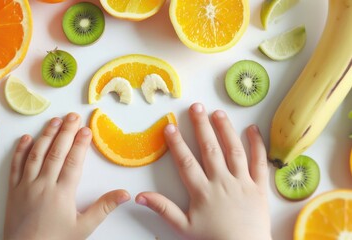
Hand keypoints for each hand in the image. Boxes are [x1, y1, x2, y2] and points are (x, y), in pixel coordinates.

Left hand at [4, 113, 129, 239]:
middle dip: (65, 131)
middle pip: (56, 152)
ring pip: (36, 154)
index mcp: (62, 193)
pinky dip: (20, 150)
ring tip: (54, 120)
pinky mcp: (13, 190)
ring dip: (46, 135)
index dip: (80, 144)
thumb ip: (104, 208)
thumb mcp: (84, 228)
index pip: (73, 161)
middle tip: (73, 116)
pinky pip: (15, 166)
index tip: (86, 129)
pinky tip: (26, 138)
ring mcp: (25, 185)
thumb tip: (126, 194)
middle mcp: (43, 184)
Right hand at [136, 103, 271, 239]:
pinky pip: (259, 163)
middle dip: (201, 126)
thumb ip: (163, 209)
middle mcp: (222, 182)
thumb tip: (139, 196)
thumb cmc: (213, 239)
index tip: (170, 126)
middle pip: (210, 149)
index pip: (186, 162)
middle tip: (196, 107)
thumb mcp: (184, 227)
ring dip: (225, 130)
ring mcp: (242, 182)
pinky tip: (253, 130)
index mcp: (202, 191)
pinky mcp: (259, 187)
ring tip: (217, 113)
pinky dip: (258, 145)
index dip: (176, 143)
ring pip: (234, 150)